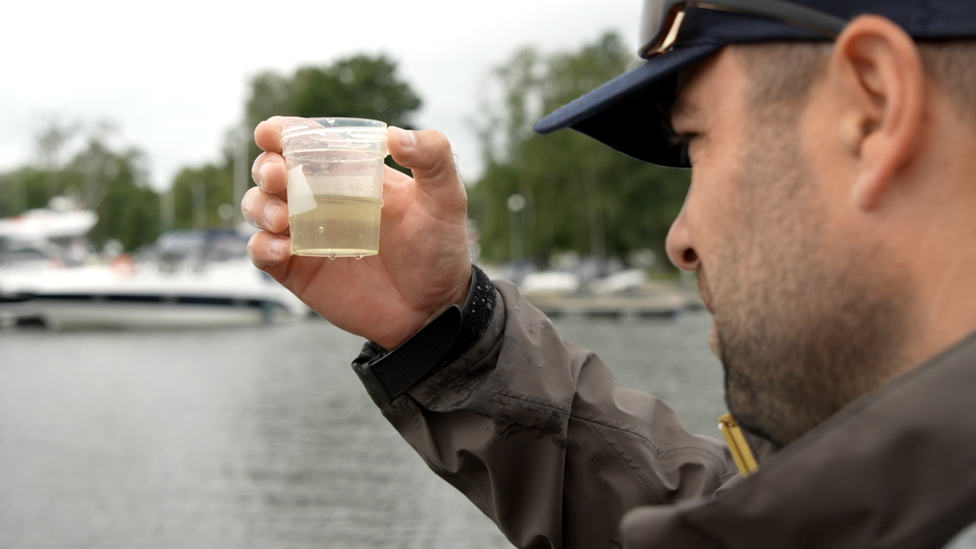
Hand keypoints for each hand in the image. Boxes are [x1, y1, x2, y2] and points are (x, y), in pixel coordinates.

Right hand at [242, 117, 471, 348]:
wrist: (433, 308)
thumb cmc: (439, 249)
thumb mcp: (446, 198)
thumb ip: (433, 158)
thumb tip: (396, 135)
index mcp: (351, 173)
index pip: (307, 143)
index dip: (283, 132)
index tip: (271, 133)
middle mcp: (323, 199)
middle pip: (273, 171)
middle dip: (266, 168)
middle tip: (279, 177)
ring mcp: (307, 234)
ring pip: (259, 207)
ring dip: (259, 205)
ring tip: (282, 219)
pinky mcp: (299, 270)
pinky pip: (263, 252)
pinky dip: (261, 246)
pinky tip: (283, 248)